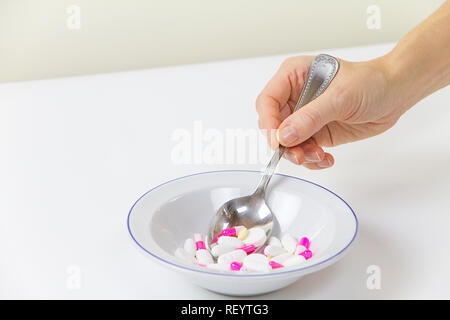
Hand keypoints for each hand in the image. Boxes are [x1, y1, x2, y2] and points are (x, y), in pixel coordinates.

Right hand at [256, 55, 406, 168]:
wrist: (395, 94)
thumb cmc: (371, 82)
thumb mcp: (340, 97)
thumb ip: (311, 117)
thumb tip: (284, 136)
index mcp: (294, 76)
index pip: (268, 101)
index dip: (268, 122)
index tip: (277, 142)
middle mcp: (295, 96)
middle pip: (273, 125)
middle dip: (285, 144)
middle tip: (299, 155)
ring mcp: (304, 116)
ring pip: (287, 142)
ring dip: (300, 154)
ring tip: (319, 156)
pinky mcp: (315, 132)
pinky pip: (303, 150)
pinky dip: (311, 159)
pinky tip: (326, 158)